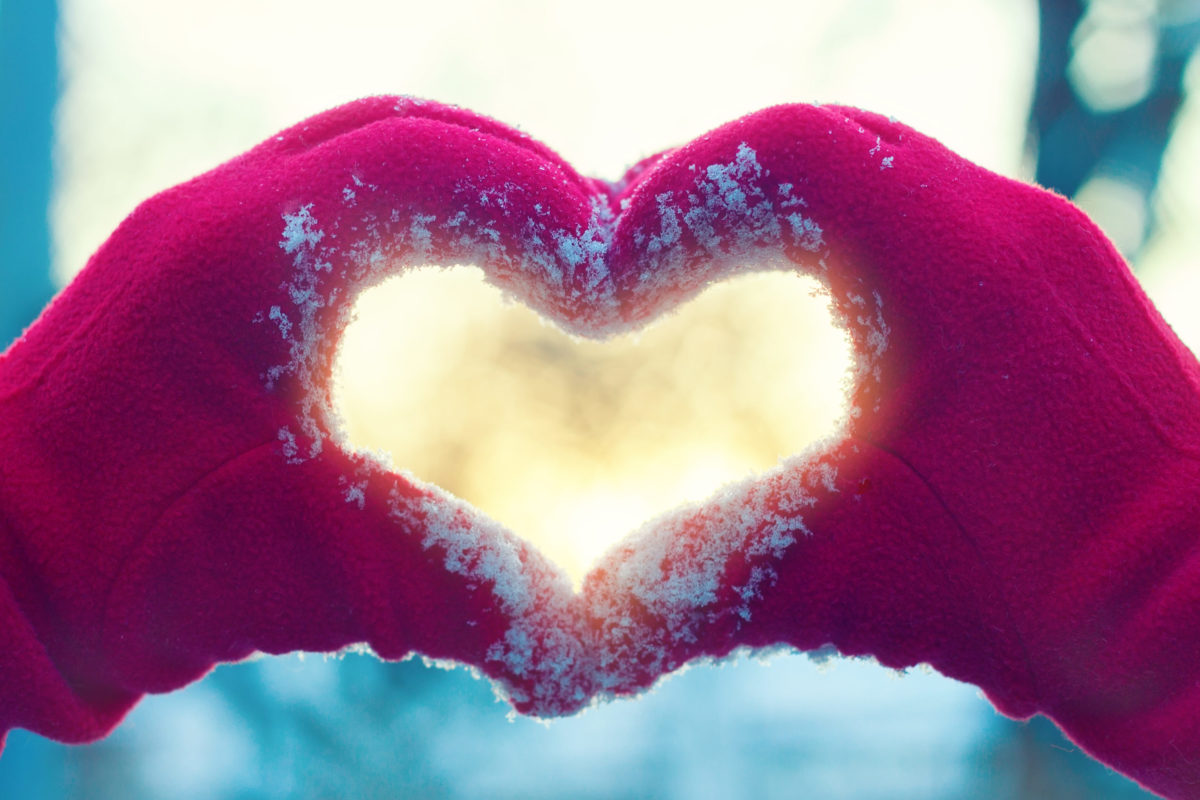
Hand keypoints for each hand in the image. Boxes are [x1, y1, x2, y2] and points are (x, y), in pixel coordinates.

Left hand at [0, 97, 614, 742]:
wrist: (2, 573)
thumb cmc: (128, 571)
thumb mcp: (309, 577)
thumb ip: (450, 595)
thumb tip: (584, 644)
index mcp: (243, 252)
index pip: (423, 164)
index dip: (536, 200)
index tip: (602, 271)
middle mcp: (219, 210)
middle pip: (402, 133)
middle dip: (513, 176)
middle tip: (589, 245)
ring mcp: (204, 226)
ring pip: (364, 154)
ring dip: (462, 187)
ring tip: (544, 250)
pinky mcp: (202, 262)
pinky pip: (330, 195)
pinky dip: (411, 212)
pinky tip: (453, 270)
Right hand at [581, 105, 1199, 798]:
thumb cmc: (1062, 608)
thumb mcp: (859, 587)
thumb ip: (706, 589)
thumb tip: (569, 637)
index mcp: (966, 267)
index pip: (791, 159)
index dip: (673, 200)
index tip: (605, 276)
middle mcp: (1009, 225)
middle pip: (822, 149)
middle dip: (705, 197)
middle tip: (622, 257)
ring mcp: (1032, 246)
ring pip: (868, 174)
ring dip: (768, 213)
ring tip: (678, 268)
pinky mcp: (1038, 285)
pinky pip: (910, 214)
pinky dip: (828, 241)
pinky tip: (783, 300)